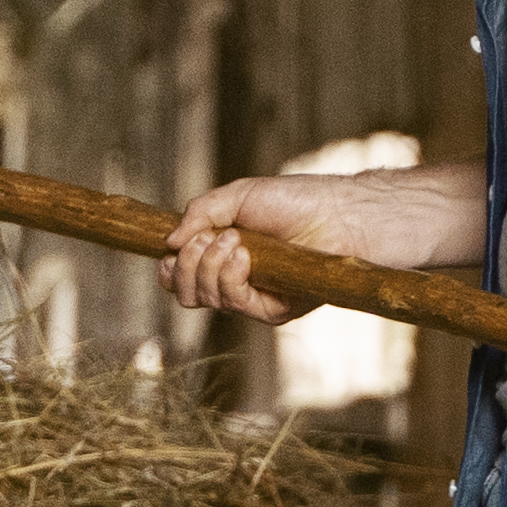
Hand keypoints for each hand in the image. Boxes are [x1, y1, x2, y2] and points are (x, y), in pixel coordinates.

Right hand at [158, 164, 485, 323]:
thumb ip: (200, 213)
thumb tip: (168, 242)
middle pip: (186, 293)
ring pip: (206, 300)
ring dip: (209, 267)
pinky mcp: (273, 310)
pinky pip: (236, 305)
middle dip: (185, 266)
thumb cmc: (296, 201)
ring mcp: (253, 296)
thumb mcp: (238, 196)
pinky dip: (230, 278)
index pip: (181, 276)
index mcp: (222, 254)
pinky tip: (243, 255)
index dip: (168, 269)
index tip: (168, 252)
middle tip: (207, 239)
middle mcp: (234, 279)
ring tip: (234, 240)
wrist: (338, 214)